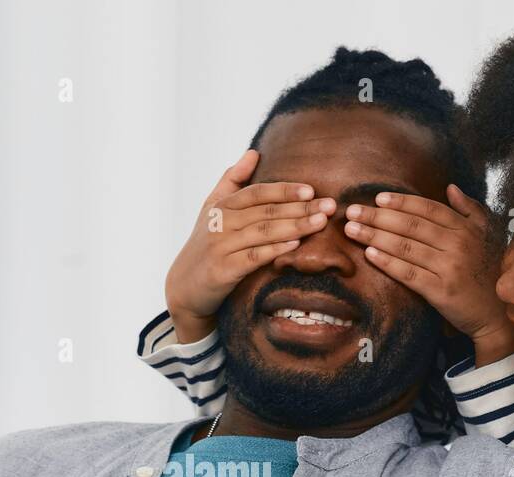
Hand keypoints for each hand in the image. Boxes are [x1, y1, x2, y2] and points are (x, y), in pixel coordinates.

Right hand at [164, 149, 334, 342]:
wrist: (184, 287)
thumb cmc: (205, 245)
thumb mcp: (212, 209)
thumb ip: (233, 180)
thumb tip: (253, 152)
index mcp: (222, 206)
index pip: (258, 193)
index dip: (285, 190)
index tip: (311, 191)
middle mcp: (221, 223)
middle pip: (266, 211)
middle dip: (300, 208)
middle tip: (329, 206)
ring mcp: (221, 246)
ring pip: (264, 232)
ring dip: (295, 226)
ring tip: (320, 222)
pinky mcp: (223, 270)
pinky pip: (254, 257)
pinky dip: (275, 249)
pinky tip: (295, 244)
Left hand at [344, 184, 513, 364]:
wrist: (498, 314)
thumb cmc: (489, 273)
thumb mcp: (488, 236)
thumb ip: (470, 210)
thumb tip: (451, 188)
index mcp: (467, 229)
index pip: (428, 209)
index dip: (401, 202)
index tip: (377, 198)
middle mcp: (458, 244)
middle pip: (411, 225)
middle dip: (378, 216)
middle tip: (352, 211)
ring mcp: (449, 268)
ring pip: (406, 247)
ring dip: (375, 236)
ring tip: (352, 229)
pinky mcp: (441, 292)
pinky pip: (408, 273)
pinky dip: (387, 262)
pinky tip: (369, 254)